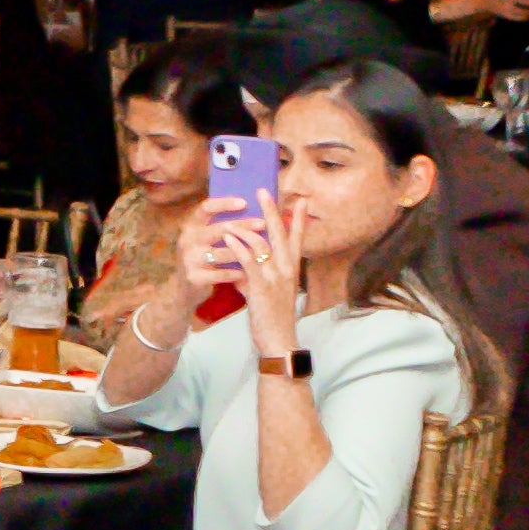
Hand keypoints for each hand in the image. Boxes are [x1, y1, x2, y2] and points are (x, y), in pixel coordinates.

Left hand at [192, 210, 297, 343]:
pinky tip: (228, 237)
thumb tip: (243, 271)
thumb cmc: (273, 317)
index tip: (300, 200)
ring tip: (231, 218)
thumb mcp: (269, 293)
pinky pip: (248, 260)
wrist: (277, 339)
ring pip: (262, 243)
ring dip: (245, 228)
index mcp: (291, 269)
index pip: (297, 238)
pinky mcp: (261, 286)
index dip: (298, 219)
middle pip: (280, 233)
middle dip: (271, 210)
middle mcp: (287, 269)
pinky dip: (238, 246)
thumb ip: (257, 278)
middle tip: (263, 190)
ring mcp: (275, 277)